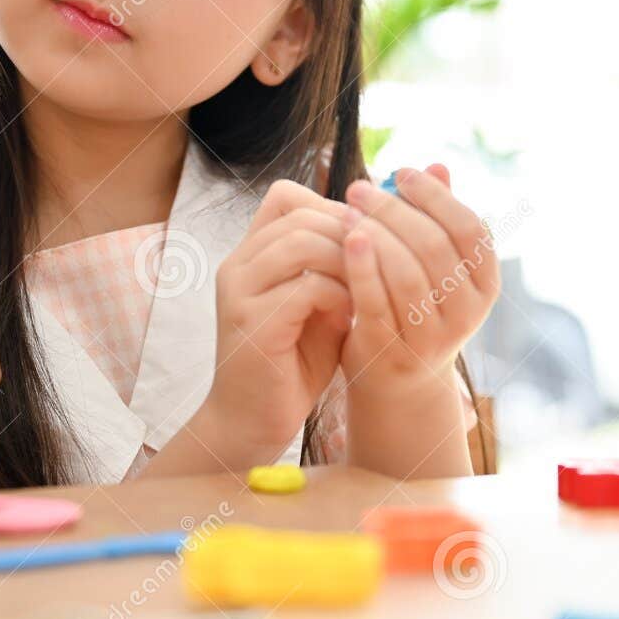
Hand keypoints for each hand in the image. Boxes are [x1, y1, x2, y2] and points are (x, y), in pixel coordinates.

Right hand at [190, 180, 354, 464]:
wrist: (254, 421)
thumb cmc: (293, 363)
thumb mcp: (319, 304)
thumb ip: (336, 268)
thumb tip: (380, 229)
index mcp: (250, 254)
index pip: (285, 196)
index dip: (330, 207)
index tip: (363, 239)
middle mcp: (238, 264)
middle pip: (299, 214)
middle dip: (348, 234)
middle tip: (377, 262)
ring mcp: (239, 291)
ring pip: (301, 243)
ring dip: (345, 261)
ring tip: (366, 287)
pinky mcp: (250, 322)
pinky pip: (306, 287)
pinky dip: (339, 296)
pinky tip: (351, 316)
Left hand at [339, 165, 499, 395]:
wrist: (398, 382)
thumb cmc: (415, 306)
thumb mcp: (435, 266)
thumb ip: (436, 218)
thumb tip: (438, 165)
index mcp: (485, 284)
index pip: (468, 229)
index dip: (435, 196)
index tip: (401, 172)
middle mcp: (467, 313)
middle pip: (434, 248)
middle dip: (394, 211)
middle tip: (359, 186)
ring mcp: (432, 337)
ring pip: (406, 275)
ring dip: (375, 235)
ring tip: (347, 210)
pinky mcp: (394, 352)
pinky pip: (376, 303)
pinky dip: (360, 268)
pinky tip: (345, 239)